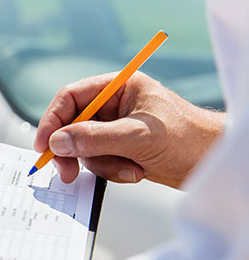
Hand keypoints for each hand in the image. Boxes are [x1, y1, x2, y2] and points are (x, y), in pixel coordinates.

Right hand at [34, 72, 223, 187]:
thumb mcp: (137, 136)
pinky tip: (136, 171)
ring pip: (84, 148)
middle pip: (73, 125)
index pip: (72, 98)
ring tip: (129, 169)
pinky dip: (112, 171)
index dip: (53, 120)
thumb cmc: (189, 138)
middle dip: (74, 150)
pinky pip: (99, 161)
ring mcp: (117, 128)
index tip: (44, 146)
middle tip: (67, 172)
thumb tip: (58, 142)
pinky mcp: (121, 149)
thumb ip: (94, 138)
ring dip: (102, 164)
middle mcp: (115, 105)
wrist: (215, 163)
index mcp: (119, 87)